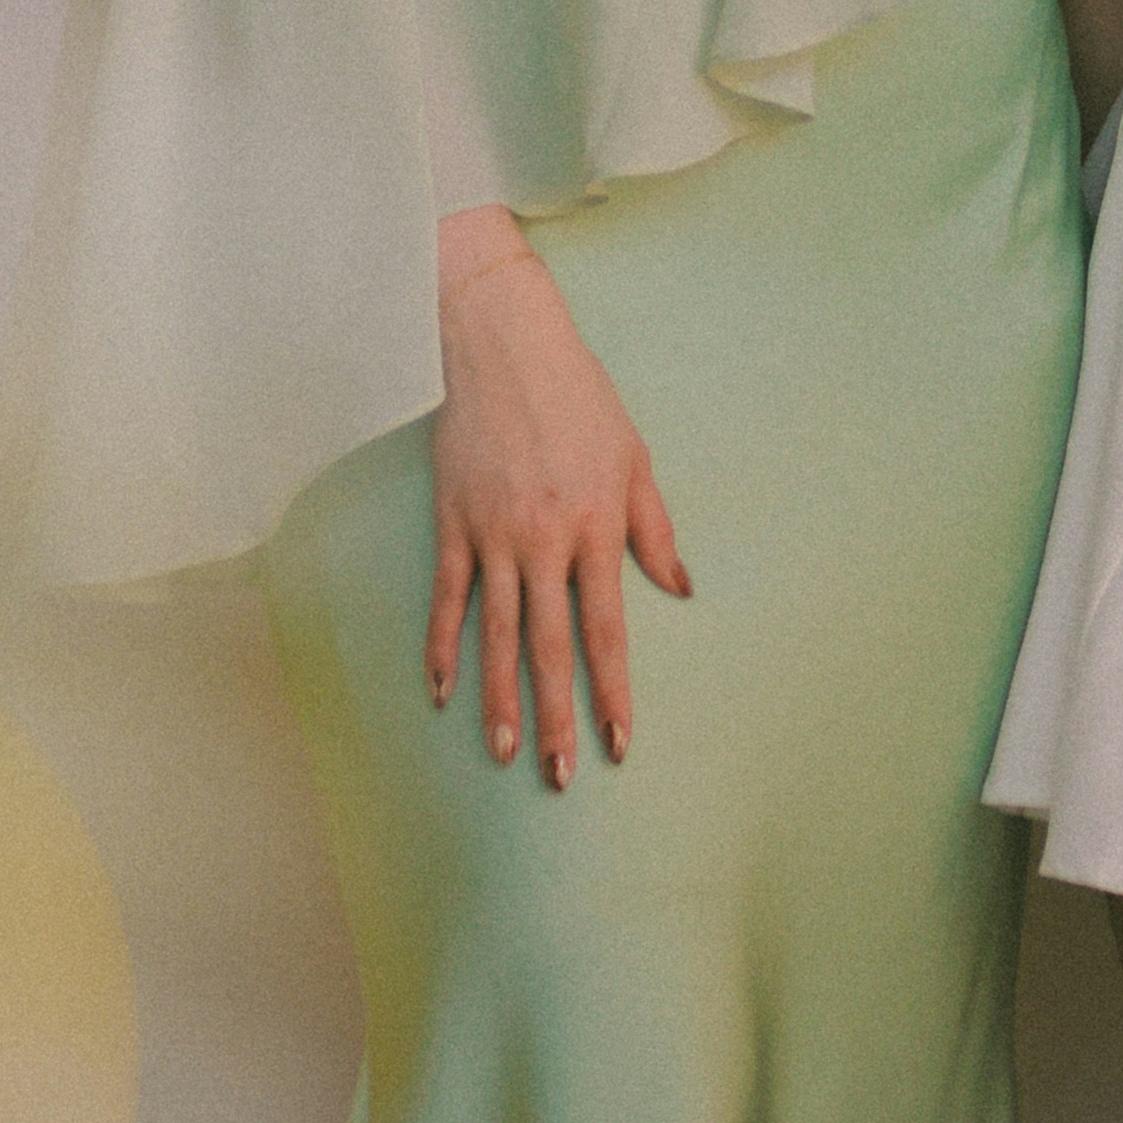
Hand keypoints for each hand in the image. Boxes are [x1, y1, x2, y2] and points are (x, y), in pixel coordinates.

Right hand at [427, 221, 688, 777]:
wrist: (507, 347)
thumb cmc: (581, 399)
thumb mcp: (634, 459)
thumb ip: (654, 530)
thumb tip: (680, 590)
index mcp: (595, 528)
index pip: (606, 630)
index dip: (612, 691)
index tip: (618, 742)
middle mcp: (544, 542)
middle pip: (549, 647)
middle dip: (555, 717)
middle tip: (560, 776)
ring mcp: (493, 536)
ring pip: (496, 635)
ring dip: (499, 699)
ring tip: (502, 753)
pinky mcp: (454, 523)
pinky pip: (448, 599)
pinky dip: (443, 648)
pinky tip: (442, 692)